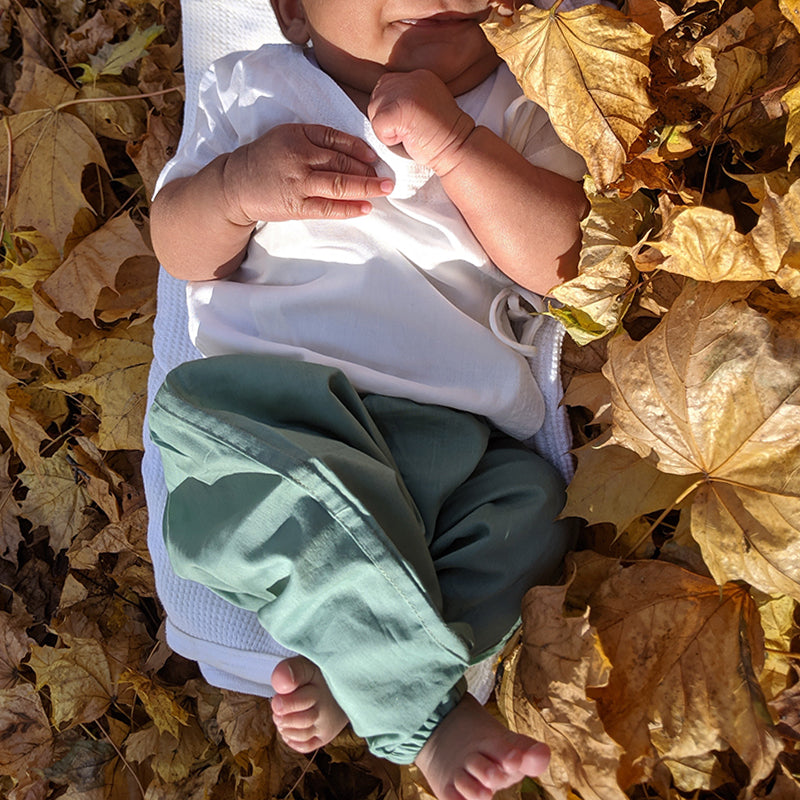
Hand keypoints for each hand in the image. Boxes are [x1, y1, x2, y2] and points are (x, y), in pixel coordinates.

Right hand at [221, 124, 393, 224]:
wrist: (236, 184)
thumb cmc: (266, 159)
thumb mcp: (287, 138)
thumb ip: (315, 140)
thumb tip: (352, 151)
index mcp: (298, 135)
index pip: (335, 138)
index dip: (358, 148)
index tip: (375, 156)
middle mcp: (299, 156)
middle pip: (341, 161)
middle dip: (367, 169)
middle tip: (388, 176)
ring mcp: (298, 182)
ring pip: (338, 183)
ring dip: (365, 187)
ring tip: (384, 189)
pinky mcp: (296, 205)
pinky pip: (327, 207)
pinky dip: (348, 208)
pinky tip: (366, 208)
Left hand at [367, 71, 475, 175]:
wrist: (459, 150)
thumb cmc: (437, 139)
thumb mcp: (420, 110)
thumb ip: (402, 99)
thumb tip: (372, 101)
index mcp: (418, 76)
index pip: (385, 87)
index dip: (391, 110)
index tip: (413, 123)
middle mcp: (411, 77)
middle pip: (376, 97)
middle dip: (387, 119)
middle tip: (412, 129)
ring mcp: (406, 90)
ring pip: (374, 110)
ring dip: (388, 129)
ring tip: (411, 133)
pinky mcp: (401, 107)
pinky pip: (377, 125)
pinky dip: (388, 139)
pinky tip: (408, 138)